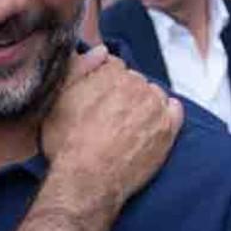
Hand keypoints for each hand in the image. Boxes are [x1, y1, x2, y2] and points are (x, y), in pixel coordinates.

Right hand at [42, 48, 183, 208]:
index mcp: (109, 74)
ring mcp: (155, 107)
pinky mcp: (168, 129)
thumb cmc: (67, 142)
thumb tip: (101, 51)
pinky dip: (165, 112)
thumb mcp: (56, 100)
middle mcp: (136, 85)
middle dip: (122, 91)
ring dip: (142, 102)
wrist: (88, 179)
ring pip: (152, 93)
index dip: (102, 80)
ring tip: (126, 123)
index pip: (112, 64)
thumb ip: (77, 68)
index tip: (96, 95)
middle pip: (133, 79)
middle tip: (108, 113)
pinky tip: (151, 123)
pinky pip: (174, 110)